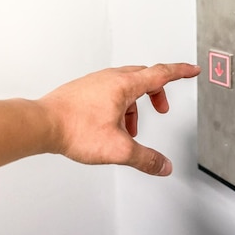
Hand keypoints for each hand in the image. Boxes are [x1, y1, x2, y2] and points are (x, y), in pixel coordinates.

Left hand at [38, 63, 200, 175]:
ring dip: (136, 104)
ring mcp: (95, 82)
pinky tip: (111, 126)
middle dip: (157, 93)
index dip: (180, 72)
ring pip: (126, 86)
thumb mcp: (119, 149)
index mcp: (124, 85)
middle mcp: (110, 78)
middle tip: (163, 109)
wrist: (42, 124)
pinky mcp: (84, 90)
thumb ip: (146, 159)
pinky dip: (119, 105)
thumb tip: (163, 166)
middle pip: (144, 78)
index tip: (192, 69)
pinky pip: (110, 92)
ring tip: (131, 130)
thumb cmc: (74, 128)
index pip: (161, 73)